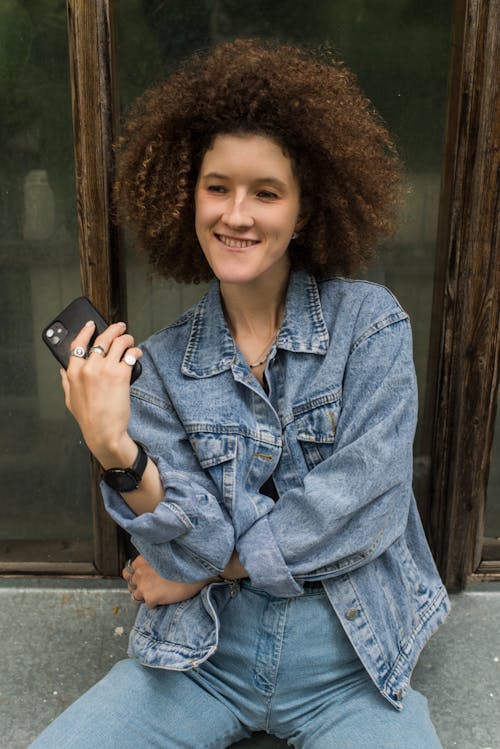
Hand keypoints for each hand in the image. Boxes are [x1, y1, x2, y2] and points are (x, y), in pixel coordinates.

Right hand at [60, 320, 142, 462]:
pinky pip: (130, 355)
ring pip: (118, 343)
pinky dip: (135, 352)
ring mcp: (105, 369)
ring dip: (127, 339)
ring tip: (130, 341)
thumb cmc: (88, 419)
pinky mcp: (121, 375)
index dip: (86, 330)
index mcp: (73, 372)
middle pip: (102, 338)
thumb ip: (66, 381)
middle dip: (113, 329)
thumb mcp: (69, 399)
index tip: (91, 324)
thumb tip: (63, 370)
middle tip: (120, 327)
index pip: (78, 344)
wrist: (104, 432)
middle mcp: (88, 368)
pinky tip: (136, 354)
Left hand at [122, 555, 217, 608]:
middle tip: (152, 587)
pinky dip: (156, 603)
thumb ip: (151, 561)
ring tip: (158, 593)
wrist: (195, 570)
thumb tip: (147, 571)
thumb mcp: (163, 555)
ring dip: (145, 596)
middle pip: (131, 584)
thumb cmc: (183, 561)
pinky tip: (165, 597)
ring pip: (136, 596)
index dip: (136, 576)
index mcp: (142, 559)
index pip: (128, 571)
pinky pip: (148, 605)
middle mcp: (140, 571)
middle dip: (139, 587)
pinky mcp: (150, 597)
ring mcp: (143, 585)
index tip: (143, 579)